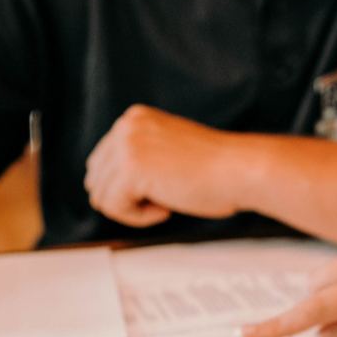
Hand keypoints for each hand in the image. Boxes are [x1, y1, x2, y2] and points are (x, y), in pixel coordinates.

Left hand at [84, 106, 246, 226]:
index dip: (127, 187)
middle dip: (125, 197)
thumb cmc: (216, 168)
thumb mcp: (168, 150)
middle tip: (160, 200)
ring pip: (101, 196)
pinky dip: (138, 218)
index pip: (101, 162)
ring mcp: (127, 146)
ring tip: (165, 204)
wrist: (240, 170)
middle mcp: (126, 126)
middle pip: (96, 179)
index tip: (160, 189)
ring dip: (132, 209)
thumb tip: (103, 190)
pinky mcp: (131, 169)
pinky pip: (114, 207)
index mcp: (134, 119)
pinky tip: (165, 209)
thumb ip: (140, 158)